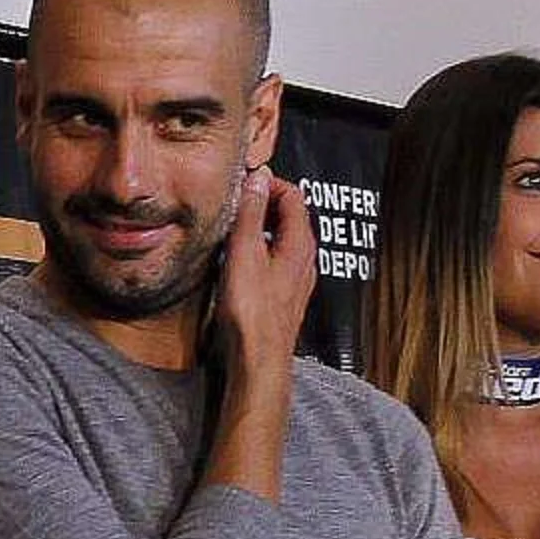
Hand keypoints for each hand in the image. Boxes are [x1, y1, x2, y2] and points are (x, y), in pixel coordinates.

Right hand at [211, 165, 316, 376]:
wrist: (257, 358)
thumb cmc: (253, 313)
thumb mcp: (245, 253)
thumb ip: (250, 213)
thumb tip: (257, 180)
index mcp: (300, 243)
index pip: (294, 196)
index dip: (269, 184)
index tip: (245, 183)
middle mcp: (304, 260)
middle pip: (290, 216)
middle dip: (264, 203)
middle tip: (237, 200)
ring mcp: (296, 280)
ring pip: (283, 240)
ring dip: (261, 228)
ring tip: (235, 226)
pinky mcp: (283, 296)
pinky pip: (275, 261)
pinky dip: (259, 251)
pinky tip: (240, 261)